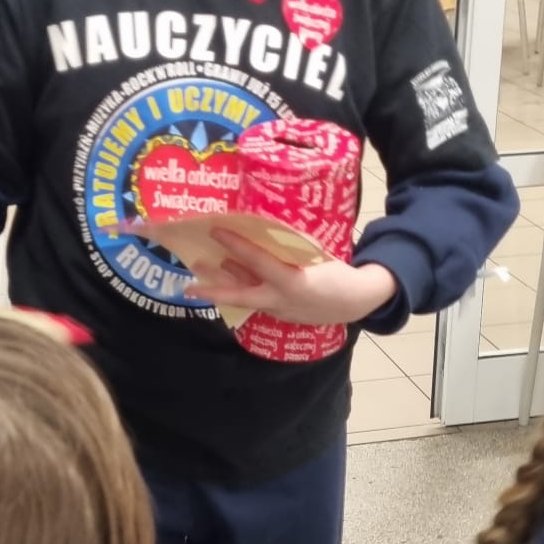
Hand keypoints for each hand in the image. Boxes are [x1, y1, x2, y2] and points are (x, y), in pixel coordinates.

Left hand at [185, 231, 396, 326]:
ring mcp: (279, 310)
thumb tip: (266, 229)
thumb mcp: (317, 255)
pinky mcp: (280, 314)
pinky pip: (255, 301)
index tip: (216, 230)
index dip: (236, 244)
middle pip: (240, 296)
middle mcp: (281, 299)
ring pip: (244, 298)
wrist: (356, 302)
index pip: (258, 261)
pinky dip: (239, 290)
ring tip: (197, 277)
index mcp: (293, 281)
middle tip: (187, 286)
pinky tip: (225, 279)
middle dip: (213, 291)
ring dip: (221, 288)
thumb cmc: (339, 272)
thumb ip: (291, 247)